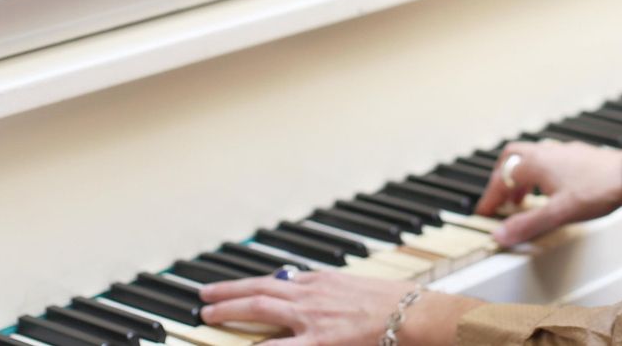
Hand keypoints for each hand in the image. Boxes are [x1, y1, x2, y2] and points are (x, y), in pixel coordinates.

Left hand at [200, 271, 477, 345]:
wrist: (416, 316)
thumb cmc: (399, 304)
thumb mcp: (360, 289)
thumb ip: (334, 292)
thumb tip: (314, 293)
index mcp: (323, 282)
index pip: (277, 282)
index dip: (251, 286)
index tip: (233, 289)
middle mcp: (311, 295)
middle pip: (260, 290)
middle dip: (229, 293)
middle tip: (205, 297)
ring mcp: (312, 319)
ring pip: (260, 308)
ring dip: (230, 311)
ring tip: (209, 316)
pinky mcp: (319, 343)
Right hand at [474, 140, 621, 246]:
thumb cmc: (597, 191)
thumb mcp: (558, 214)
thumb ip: (527, 224)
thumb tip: (499, 235)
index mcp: (535, 163)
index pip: (502, 178)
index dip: (491, 197)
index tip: (485, 212)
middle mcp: (545, 152)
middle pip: (511, 158)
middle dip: (502, 179)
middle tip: (500, 200)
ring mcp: (562, 151)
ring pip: (530, 158)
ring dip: (520, 177)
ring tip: (523, 199)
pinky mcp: (577, 155)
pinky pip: (548, 160)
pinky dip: (539, 174)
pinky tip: (551, 190)